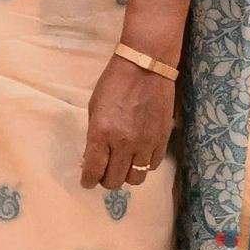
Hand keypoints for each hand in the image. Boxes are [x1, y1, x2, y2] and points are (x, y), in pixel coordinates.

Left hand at [79, 50, 175, 194]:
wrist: (146, 67)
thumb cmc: (114, 83)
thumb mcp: (94, 108)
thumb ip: (94, 135)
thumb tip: (92, 157)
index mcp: (102, 133)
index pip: (94, 170)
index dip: (88, 180)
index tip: (87, 182)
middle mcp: (123, 143)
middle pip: (114, 180)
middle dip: (106, 180)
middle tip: (104, 173)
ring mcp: (145, 143)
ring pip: (135, 178)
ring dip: (126, 175)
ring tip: (122, 166)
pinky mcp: (162, 140)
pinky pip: (152, 166)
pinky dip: (143, 165)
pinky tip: (138, 156)